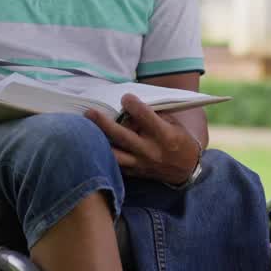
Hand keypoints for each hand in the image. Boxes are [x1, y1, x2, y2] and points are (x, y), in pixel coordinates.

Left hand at [86, 94, 200, 185]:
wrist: (186, 168)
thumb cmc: (178, 139)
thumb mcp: (172, 123)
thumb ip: (152, 115)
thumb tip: (128, 106)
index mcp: (164, 135)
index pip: (144, 116)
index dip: (133, 104)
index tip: (125, 97)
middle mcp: (150, 151)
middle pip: (122, 136)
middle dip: (103, 123)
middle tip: (89, 112)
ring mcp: (140, 164)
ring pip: (113, 154)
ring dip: (98, 142)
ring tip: (85, 131)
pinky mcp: (134, 173)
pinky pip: (114, 165)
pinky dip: (103, 154)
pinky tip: (92, 145)